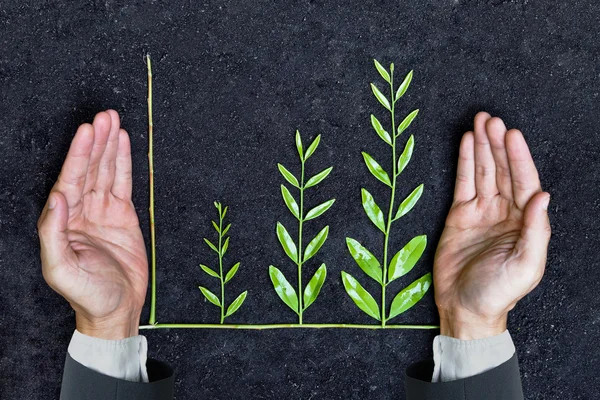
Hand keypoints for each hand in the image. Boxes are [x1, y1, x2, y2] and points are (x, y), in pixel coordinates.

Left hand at [37, 110, 147, 339]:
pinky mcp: (123, 216)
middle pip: (89, 169)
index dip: (79, 155)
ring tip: (113, 121)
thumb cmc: (87, 295)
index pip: (70, 180)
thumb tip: (57, 198)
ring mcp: (103, 212)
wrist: (117, 309)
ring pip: (105, 171)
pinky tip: (123, 143)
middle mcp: (81, 211)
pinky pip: (123, 183)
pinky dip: (124, 162)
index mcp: (64, 221)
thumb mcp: (61, 270)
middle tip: (104, 116)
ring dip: (109, 146)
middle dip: (96, 142)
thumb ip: (53, 233)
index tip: (88, 132)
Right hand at [434, 112, 550, 339]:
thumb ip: (535, 230)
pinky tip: (466, 143)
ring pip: (483, 171)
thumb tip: (543, 194)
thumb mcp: (525, 265)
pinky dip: (464, 162)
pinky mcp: (459, 215)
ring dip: (482, 146)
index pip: (524, 181)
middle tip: (491, 119)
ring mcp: (482, 211)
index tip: (512, 134)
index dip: (518, 157)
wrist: (465, 307)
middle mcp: (505, 211)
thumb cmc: (499, 291)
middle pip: (503, 170)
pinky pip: (463, 183)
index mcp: (525, 221)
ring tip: (479, 122)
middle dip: (498, 143)